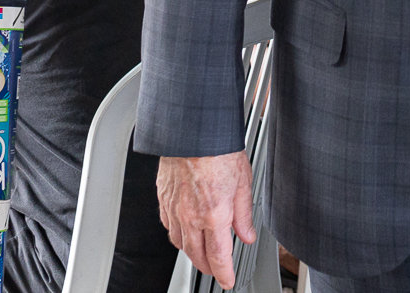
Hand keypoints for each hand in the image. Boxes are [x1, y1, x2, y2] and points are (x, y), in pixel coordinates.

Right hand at [158, 153, 255, 286]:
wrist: (192, 132)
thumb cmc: (218, 150)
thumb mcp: (244, 182)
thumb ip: (244, 214)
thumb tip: (247, 235)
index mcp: (214, 215)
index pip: (218, 257)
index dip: (224, 273)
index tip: (227, 280)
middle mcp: (191, 216)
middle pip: (197, 256)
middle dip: (208, 268)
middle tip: (217, 271)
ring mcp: (174, 209)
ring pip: (180, 244)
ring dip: (192, 253)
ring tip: (201, 255)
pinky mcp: (163, 200)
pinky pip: (168, 227)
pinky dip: (177, 235)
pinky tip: (183, 233)